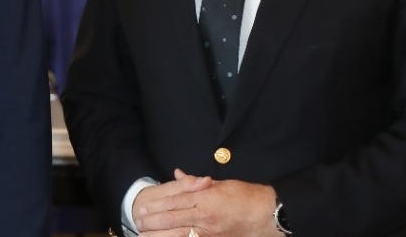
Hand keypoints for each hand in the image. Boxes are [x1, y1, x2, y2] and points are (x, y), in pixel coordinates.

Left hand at [136, 170, 276, 236]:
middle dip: (153, 222)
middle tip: (138, 223)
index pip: (176, 202)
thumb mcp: (221, 184)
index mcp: (205, 198)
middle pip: (173, 220)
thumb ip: (196, 183)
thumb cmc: (246, 196)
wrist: (266, 214)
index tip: (144, 208)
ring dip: (160, 236)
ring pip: (179, 234)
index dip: (158, 206)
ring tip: (144, 236)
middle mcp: (205, 216)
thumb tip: (178, 175)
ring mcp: (210, 232)